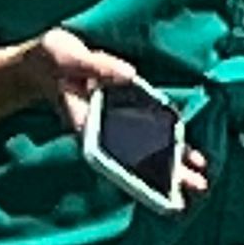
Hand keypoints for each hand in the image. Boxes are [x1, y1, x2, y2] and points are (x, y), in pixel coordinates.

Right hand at [18, 30, 211, 204]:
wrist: (44, 62)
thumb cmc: (53, 60)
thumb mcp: (68, 57)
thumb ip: (97, 66)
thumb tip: (130, 74)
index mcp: (84, 122)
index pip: (110, 152)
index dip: (133, 170)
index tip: (155, 187)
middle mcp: (102, 130)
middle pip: (133, 160)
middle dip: (164, 176)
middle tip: (195, 187)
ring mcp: (114, 125)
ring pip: (144, 152)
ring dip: (171, 166)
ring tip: (198, 182)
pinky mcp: (124, 115)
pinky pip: (148, 135)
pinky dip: (168, 145)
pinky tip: (188, 155)